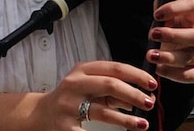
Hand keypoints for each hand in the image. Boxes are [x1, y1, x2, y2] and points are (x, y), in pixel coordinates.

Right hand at [34, 60, 155, 130]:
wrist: (40, 114)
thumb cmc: (72, 98)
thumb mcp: (90, 87)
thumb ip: (113, 89)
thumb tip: (145, 95)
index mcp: (82, 70)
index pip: (115, 68)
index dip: (137, 75)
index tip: (153, 84)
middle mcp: (74, 85)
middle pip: (110, 85)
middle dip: (134, 94)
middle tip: (150, 103)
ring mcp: (68, 106)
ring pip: (103, 111)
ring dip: (126, 119)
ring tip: (142, 124)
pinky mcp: (66, 127)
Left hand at [146, 0, 193, 83]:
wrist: (187, 47)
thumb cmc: (173, 30)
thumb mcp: (168, 19)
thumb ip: (162, 14)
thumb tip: (157, 13)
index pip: (191, 6)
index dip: (174, 8)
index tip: (157, 15)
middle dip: (172, 36)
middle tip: (153, 35)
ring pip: (191, 57)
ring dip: (168, 57)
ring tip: (151, 55)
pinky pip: (189, 75)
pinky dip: (172, 73)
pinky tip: (159, 68)